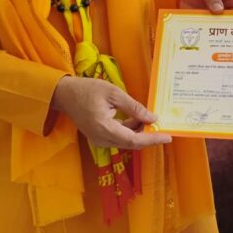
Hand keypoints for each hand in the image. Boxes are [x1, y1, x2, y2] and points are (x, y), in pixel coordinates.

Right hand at [51, 75, 171, 149]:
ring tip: (149, 117)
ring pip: (126, 141)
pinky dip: (129, 130)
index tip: (168, 137)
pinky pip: (118, 138)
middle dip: (148, 135)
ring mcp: (98, 140)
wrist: (65, 94)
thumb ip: (134, 108)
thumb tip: (153, 118)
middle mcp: (102, 139)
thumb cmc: (88, 89)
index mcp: (105, 128)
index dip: (153, 139)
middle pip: (131, 143)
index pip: (134, 140)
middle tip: (163, 126)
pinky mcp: (98, 137)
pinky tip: (136, 118)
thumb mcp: (114, 93)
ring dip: (139, 131)